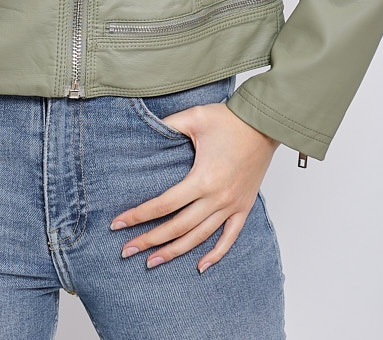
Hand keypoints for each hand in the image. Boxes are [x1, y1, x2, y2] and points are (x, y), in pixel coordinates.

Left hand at [109, 102, 278, 272]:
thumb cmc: (229, 119)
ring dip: (174, 251)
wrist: (264, 124)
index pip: (163, 205)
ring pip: (199, 237)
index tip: (118, 224)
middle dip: (149, 240)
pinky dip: (215, 254)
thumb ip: (168, 125)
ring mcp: (232, 206)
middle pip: (177, 227)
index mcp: (202, 178)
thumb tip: (145, 129)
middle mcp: (217, 198)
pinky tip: (200, 266)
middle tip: (126, 250)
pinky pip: (229, 238)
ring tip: (152, 262)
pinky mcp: (244, 207)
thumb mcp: (193, 117)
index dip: (139, 215)